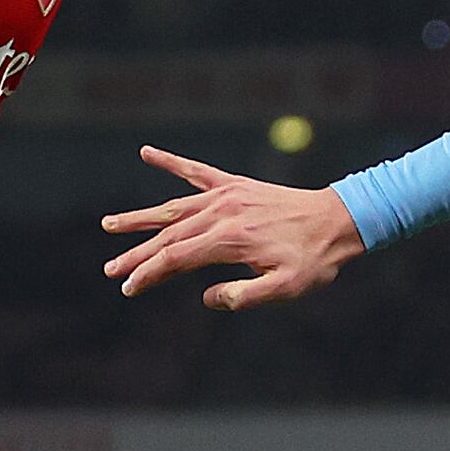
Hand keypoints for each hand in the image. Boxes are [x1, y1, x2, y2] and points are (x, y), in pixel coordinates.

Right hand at [103, 152, 363, 312]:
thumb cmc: (315, 260)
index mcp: (231, 240)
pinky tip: (148, 152)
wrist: (339, 220)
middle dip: (137, 254)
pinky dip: (171, 162)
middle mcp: (223, 213)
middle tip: (111, 270)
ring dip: (141, 218)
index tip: (129, 288)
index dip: (149, 274)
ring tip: (110, 225)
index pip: (176, 259)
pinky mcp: (236, 185)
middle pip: (168, 236)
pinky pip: (197, 171)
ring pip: (174, 208)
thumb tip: (208, 297)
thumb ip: (245, 295)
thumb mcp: (286, 288)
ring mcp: (227, 195)